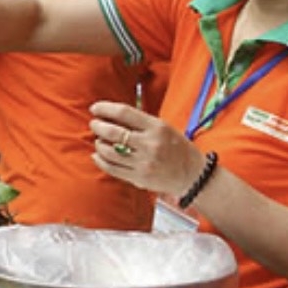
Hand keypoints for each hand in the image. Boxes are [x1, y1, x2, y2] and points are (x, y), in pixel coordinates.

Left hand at [87, 101, 204, 197]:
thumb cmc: (177, 148)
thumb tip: (111, 114)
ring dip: (99, 144)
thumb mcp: (164, 128)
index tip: (95, 108)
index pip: (124, 112)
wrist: (193, 176)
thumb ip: (140, 122)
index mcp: (157, 127)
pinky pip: (112, 168)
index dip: (105, 108)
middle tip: (94, 124)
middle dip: (98, 126)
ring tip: (99, 141)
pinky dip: (100, 161)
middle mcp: (149, 144)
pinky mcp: (139, 178)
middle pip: (113, 132)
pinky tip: (97, 155)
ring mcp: (143, 163)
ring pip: (109, 151)